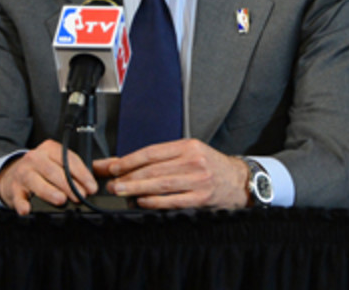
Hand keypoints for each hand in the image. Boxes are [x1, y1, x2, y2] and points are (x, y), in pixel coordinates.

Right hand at [0, 139, 97, 215]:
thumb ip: (84, 165)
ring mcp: (23, 173)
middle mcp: (35, 158)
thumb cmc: (44, 169)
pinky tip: (27, 209)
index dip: (82, 175)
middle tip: (81, 197)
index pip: (70, 161)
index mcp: (51, 149)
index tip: (92, 187)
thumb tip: (112, 165)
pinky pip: (18, 197)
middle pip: (55, 172)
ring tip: (62, 200)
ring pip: (37, 182)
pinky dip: (22, 204)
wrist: (14, 174)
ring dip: (50, 192)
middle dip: (70, 186)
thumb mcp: (62, 162)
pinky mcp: (13, 189)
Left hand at [94, 138, 249, 209]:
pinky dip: (153, 202)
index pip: (152, 152)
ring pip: (160, 184)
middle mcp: (194, 161)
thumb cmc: (208, 166)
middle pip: (153, 169)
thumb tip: (118, 163)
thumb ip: (154, 159)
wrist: (237, 180)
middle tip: (111, 184)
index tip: (112, 167)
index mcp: (189, 146)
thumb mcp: (186, 154)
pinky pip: (171, 200)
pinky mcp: (200, 197)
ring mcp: (198, 180)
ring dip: (136, 189)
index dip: (129, 160)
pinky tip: (141, 201)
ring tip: (120, 192)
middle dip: (128, 177)